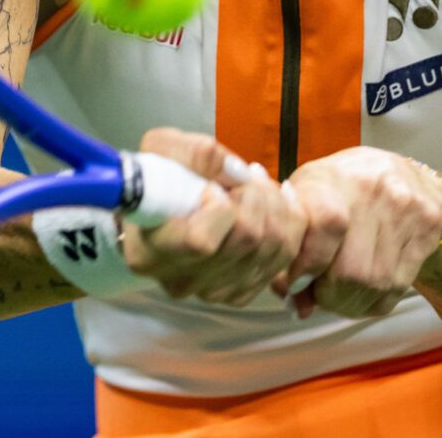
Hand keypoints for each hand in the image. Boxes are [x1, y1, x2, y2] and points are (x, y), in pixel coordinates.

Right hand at [123, 128, 305, 306]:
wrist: (161, 203)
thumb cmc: (156, 177)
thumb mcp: (161, 149)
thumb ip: (195, 154)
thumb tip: (239, 172)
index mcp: (152, 252)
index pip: (201, 242)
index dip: (219, 207)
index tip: (211, 186)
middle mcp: (182, 281)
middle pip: (247, 238)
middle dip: (255, 193)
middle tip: (243, 173)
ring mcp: (213, 291)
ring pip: (274, 245)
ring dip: (274, 202)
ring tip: (255, 181)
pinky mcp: (241, 291)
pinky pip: (286, 254)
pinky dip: (289, 219)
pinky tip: (275, 198)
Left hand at [271, 148, 441, 319]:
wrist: (404, 176)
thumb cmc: (341, 192)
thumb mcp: (307, 200)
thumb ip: (292, 243)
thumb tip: (288, 297)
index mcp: (332, 177)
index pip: (324, 225)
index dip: (306, 264)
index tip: (294, 282)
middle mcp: (371, 188)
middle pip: (350, 270)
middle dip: (327, 295)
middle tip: (318, 294)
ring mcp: (403, 209)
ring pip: (374, 284)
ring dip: (349, 303)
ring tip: (339, 295)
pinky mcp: (426, 229)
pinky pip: (397, 288)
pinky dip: (373, 303)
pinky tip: (362, 293)